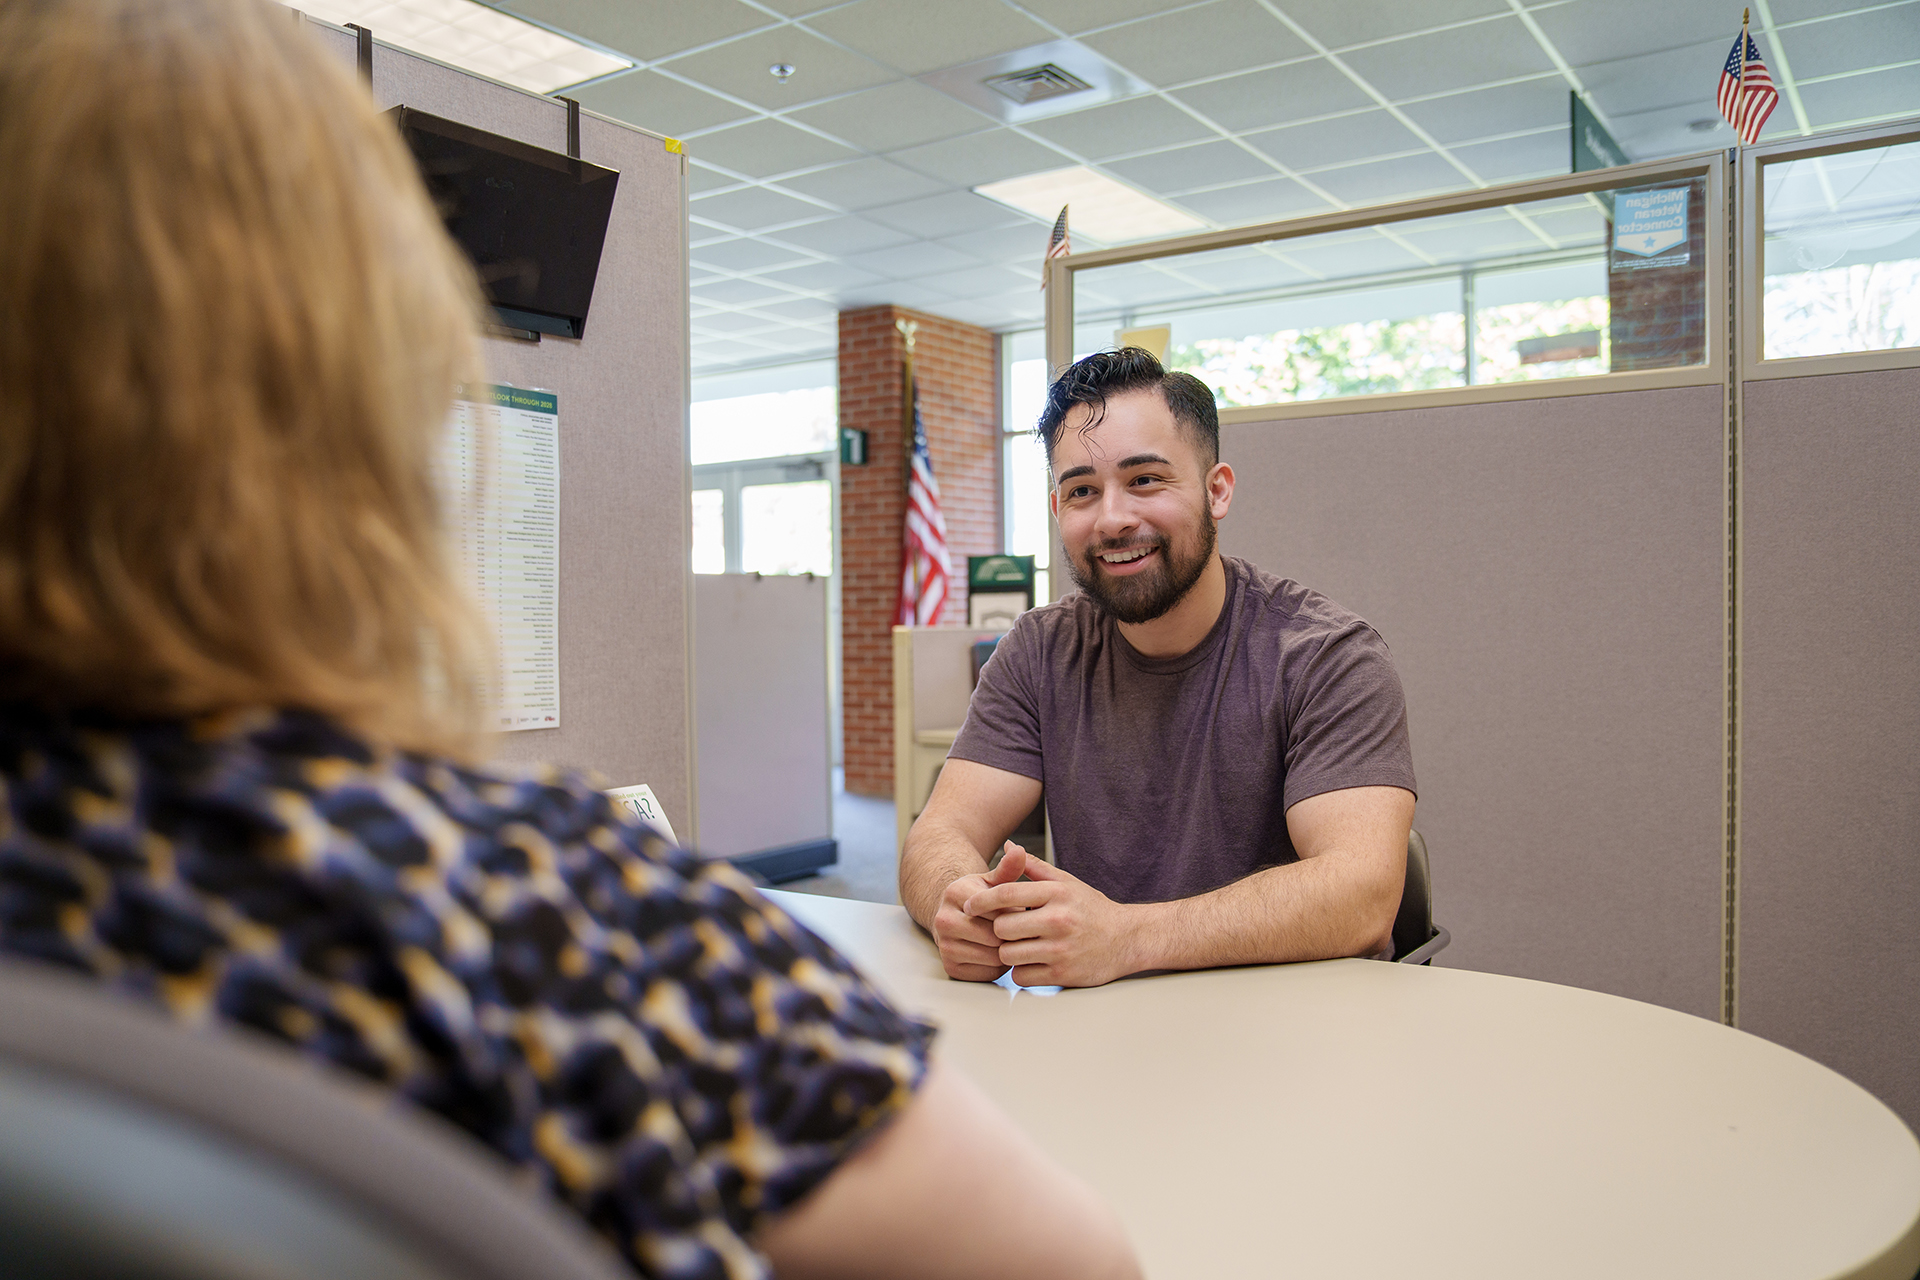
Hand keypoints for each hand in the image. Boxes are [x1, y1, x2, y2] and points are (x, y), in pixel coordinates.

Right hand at [931, 868, 1010, 981]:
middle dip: (1013, 934)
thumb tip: (1019, 850)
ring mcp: (945, 946)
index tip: (1019, 910)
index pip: (998, 911)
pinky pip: (987, 974)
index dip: (1015, 913)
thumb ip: (1008, 868)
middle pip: (995, 936)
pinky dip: (998, 967)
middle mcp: (943, 920)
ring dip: (1007, 951)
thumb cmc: (978, 899)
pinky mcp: (950, 967)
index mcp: (955, 893)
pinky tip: (999, 953)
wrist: (952, 916)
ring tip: (1009, 940)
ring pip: (992, 957)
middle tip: (1020, 929)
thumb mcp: (992, 881)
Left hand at [962, 846, 1138, 987]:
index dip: (981, 900)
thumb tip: (1009, 847)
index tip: (969, 905)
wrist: (1127, 940)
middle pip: (1002, 927)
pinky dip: (1021, 972)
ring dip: (1009, 953)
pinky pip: (1021, 976)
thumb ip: (1035, 867)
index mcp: (1057, 894)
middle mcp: (1058, 920)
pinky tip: (1031, 963)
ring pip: (1008, 954)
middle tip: (1007, 930)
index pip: (1006, 893)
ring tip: (1020, 946)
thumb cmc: (1092, 910)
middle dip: (1000, 930)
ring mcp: (1060, 949)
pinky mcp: (1062, 974)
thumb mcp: (1067, 883)